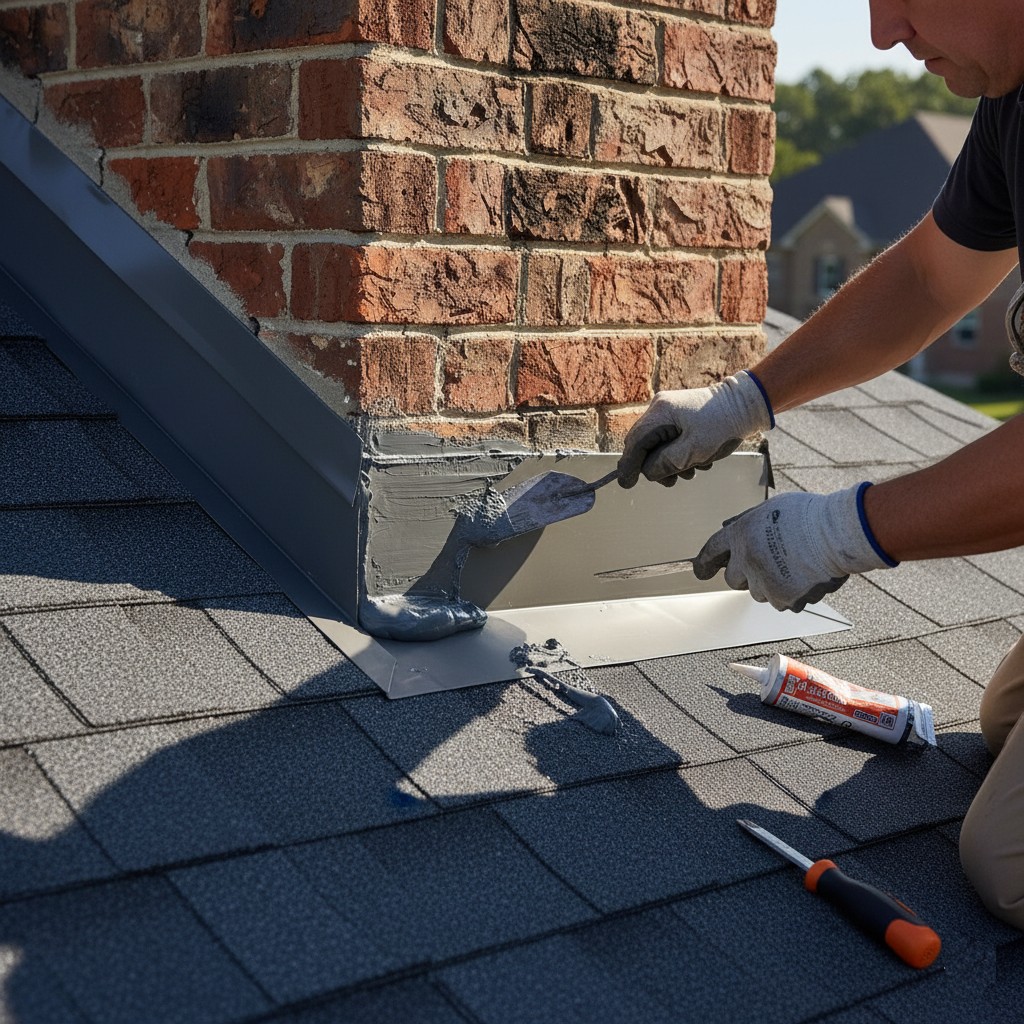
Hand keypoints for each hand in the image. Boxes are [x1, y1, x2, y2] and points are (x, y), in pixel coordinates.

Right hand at [617, 371, 771, 487]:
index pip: (635, 443)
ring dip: (672, 463)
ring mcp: (670, 411)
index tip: (627, 484)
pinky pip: (670, 440)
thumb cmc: (723, 425)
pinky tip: (699, 460)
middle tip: (672, 481)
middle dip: (656, 466)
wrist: (747, 405)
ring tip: (692, 471)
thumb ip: (666, 463)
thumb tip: (648, 472)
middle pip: (644, 445)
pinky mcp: (680, 417)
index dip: (629, 466)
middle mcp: (660, 409)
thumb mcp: (694, 450)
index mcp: (661, 413)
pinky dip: (680, 454)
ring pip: (658, 445)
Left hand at [693, 484, 896, 612]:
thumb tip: (728, 528)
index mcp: (740, 534)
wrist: (838, 533)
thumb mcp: (770, 508)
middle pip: (732, 579)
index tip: (700, 572)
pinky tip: (806, 577)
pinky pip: (782, 602)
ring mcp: (764, 582)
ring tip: (794, 566)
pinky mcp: (784, 599)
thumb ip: (747, 522)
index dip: (703, 564)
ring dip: (770, 584)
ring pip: (759, 592)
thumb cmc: (809, 515)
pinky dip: (792, 595)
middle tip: (766, 564)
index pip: (711, 552)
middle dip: (745, 574)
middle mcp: (746, 561)